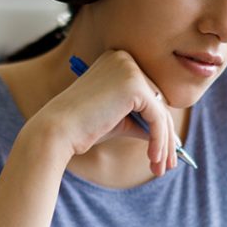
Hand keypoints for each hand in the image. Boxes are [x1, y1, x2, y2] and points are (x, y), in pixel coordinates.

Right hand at [31, 50, 178, 177]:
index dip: (158, 122)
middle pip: (158, 100)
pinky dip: (159, 140)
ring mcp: (129, 69)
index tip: (165, 149)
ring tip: (161, 168)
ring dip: (165, 142)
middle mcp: (124, 58)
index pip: (148, 92)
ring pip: (160, 111)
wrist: (57, 131)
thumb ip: (141, 120)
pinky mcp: (134, 85)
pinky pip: (157, 117)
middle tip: (168, 163)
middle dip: (166, 136)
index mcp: (117, 61)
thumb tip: (168, 135)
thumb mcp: (118, 121)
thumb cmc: (82, 128)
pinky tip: (154, 159)